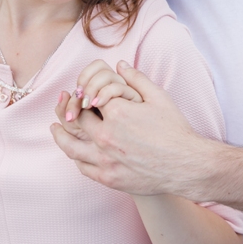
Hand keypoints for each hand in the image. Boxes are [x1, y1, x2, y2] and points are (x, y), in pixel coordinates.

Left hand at [51, 60, 212, 197]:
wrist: (187, 165)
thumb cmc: (175, 130)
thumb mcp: (159, 98)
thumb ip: (136, 79)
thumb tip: (120, 65)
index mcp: (117, 113)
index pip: (90, 97)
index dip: (88, 93)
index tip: (87, 94)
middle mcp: (107, 136)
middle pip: (77, 119)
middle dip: (72, 110)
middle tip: (69, 106)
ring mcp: (106, 159)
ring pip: (71, 146)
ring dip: (60, 134)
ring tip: (55, 128)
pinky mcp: (109, 178)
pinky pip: (83, 167)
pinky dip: (76, 157)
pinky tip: (76, 152)